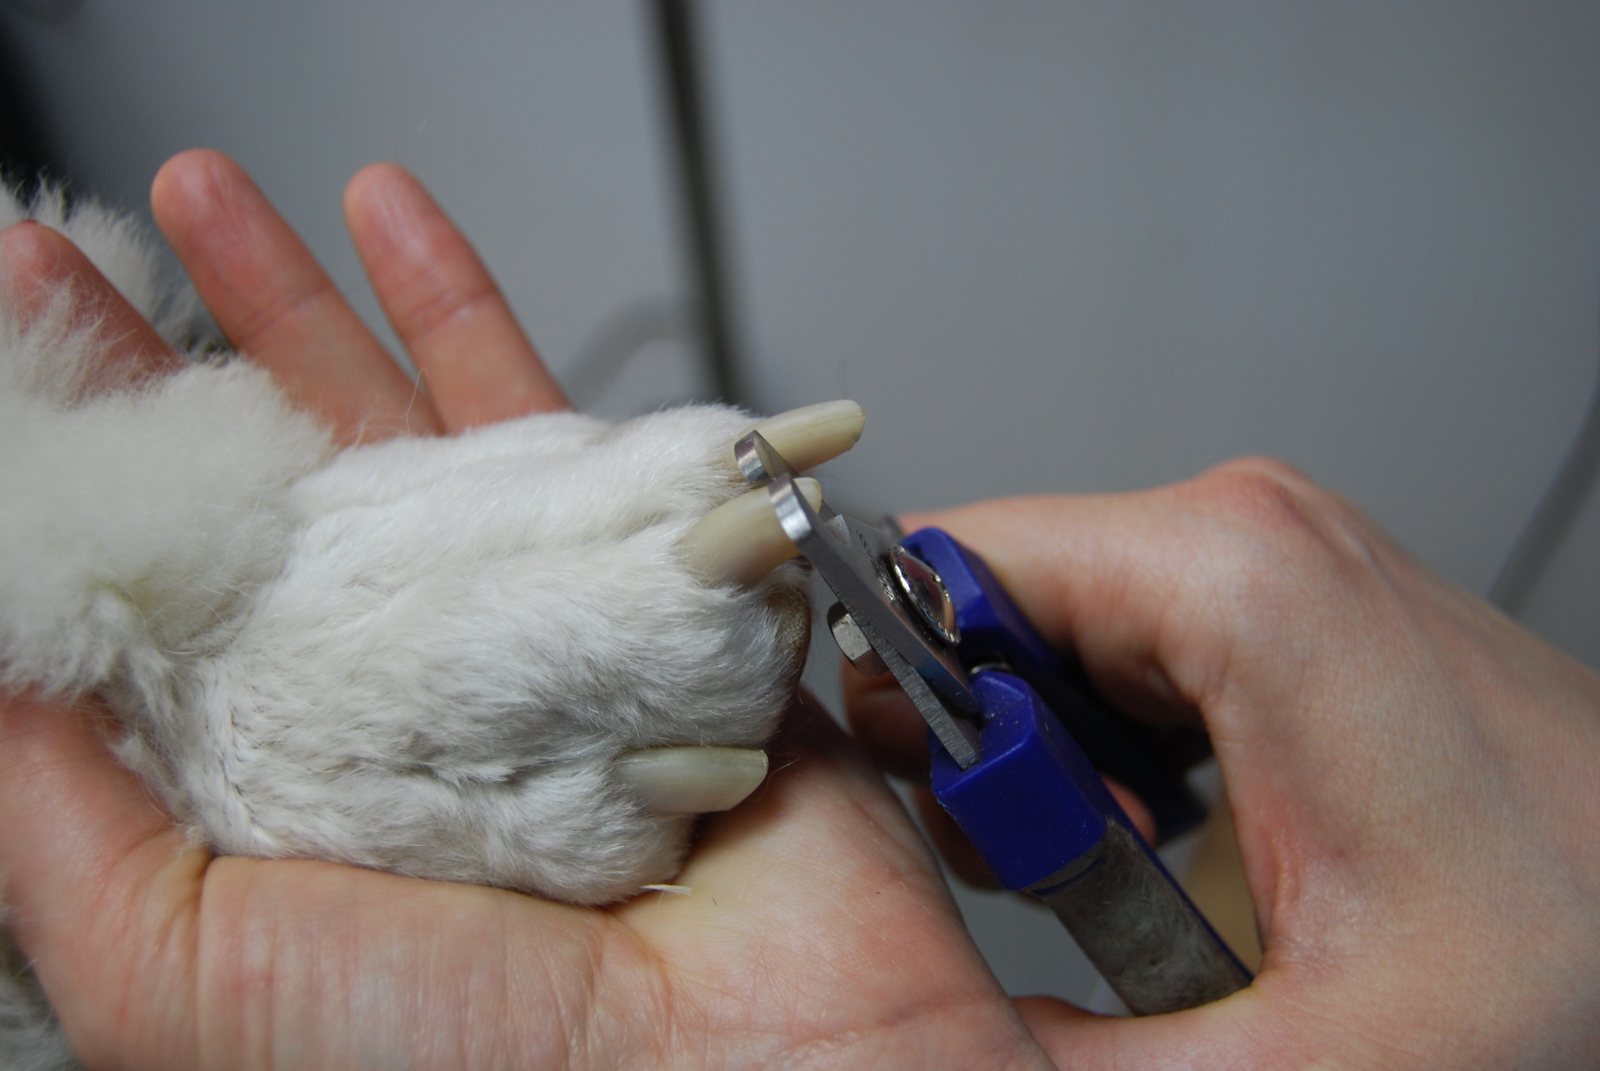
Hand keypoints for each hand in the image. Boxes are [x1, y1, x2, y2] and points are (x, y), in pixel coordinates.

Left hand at [0, 152, 1055, 1068]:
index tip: (20, 378)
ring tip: (208, 194)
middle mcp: (395, 695)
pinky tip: (394, 224)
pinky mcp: (636, 576)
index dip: (84, 493)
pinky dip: (468, 311)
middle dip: (162, 372)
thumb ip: (66, 822)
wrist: (753, 1062)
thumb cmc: (471, 1059)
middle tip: (63, 259)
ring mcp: (517, 626)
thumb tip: (2, 658)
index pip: (153, 606)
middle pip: (263, 498)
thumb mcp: (184, 971)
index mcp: (281, 787)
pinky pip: (547, 420)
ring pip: (390, 435)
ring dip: (296, 305)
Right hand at [848, 478, 1599, 1065]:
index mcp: (1237, 578)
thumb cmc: (1588, 964)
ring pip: (1047, 634)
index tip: (939, 819)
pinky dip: (1106, 753)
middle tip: (1061, 877)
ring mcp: (1273, 565)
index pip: (939, 564)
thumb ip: (1070, 1052)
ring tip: (1129, 875)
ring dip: (1047, 767)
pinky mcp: (1285, 608)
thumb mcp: (1306, 1063)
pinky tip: (1168, 844)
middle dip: (983, 752)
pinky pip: (1121, 650)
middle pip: (990, 605)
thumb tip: (929, 1028)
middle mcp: (1250, 537)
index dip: (893, 695)